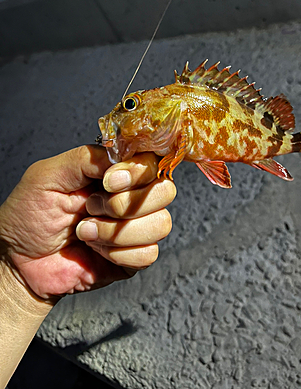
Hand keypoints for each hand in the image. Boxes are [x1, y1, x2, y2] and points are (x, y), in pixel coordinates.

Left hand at [0, 146, 175, 300]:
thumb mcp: (49, 174)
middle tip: (92, 207)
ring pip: (160, 224)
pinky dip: (117, 253)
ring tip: (85, 231)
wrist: (19, 260)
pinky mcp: (133, 258)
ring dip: (116, 231)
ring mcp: (136, 228)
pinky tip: (95, 250)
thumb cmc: (30, 215)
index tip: (108, 182)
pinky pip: (147, 254)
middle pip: (165, 191)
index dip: (137, 172)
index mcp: (116, 174)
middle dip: (126, 203)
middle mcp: (131, 197)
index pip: (151, 163)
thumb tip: (121, 157)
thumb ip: (86, 157)